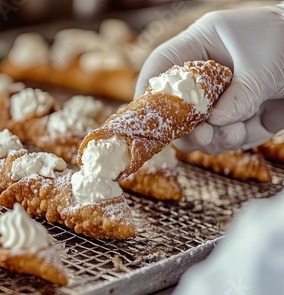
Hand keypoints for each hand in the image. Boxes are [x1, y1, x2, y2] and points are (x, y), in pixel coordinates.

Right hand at [135, 4, 283, 153]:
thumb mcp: (260, 66)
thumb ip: (237, 97)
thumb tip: (214, 124)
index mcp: (203, 45)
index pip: (162, 65)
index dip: (148, 89)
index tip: (143, 114)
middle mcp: (209, 73)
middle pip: (177, 106)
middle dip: (184, 127)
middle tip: (197, 138)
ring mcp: (225, 97)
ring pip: (201, 128)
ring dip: (211, 138)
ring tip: (228, 134)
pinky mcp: (244, 116)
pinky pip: (227, 136)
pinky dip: (233, 139)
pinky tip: (242, 131)